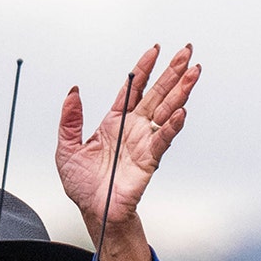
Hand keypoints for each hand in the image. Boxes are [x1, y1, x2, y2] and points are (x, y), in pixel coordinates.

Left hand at [55, 45, 199, 260]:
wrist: (92, 210)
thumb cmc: (82, 185)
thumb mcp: (66, 148)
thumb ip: (70, 120)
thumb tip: (72, 92)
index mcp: (114, 122)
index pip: (133, 89)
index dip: (143, 69)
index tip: (154, 49)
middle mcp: (133, 128)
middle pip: (156, 94)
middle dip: (172, 72)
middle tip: (186, 52)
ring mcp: (143, 142)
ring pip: (165, 110)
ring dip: (181, 91)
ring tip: (194, 73)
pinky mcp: (149, 159)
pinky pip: (162, 138)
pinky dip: (172, 125)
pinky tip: (181, 111)